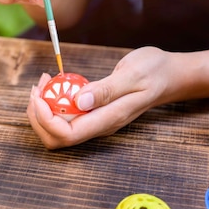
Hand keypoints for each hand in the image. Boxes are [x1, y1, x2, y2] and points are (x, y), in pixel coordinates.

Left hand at [27, 47, 173, 148]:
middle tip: (36, 87)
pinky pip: (66, 116)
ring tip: (42, 82)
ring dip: (43, 109)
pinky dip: (53, 103)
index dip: (45, 120)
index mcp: (108, 119)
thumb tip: (79, 101)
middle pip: (56, 138)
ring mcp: (97, 121)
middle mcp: (100, 126)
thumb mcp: (133, 73)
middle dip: (38, 116)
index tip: (39, 95)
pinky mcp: (94, 113)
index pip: (66, 134)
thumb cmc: (155, 71)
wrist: (171, 76)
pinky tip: (54, 83)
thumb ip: (107, 89)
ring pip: (58, 129)